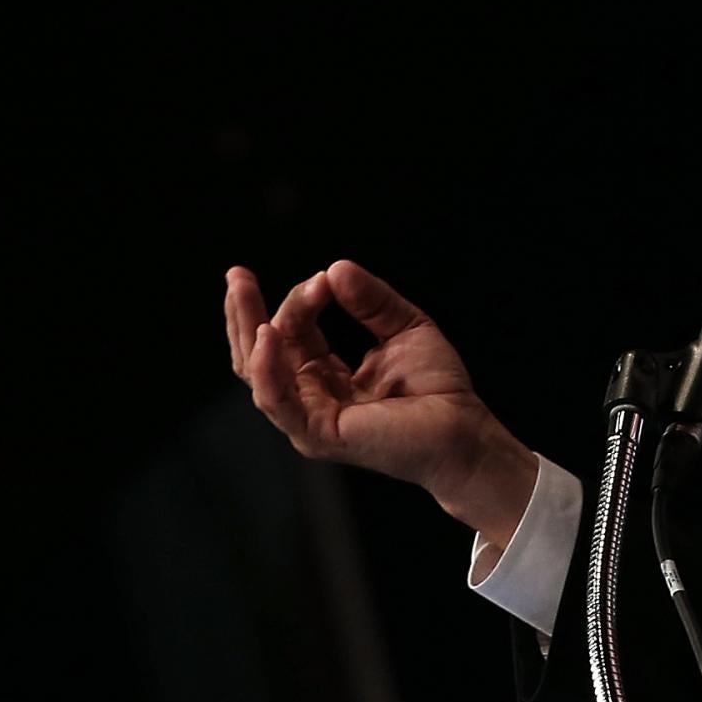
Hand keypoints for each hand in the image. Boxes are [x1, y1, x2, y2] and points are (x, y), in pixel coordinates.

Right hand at [223, 260, 536, 545]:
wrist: (464, 430)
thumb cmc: (439, 388)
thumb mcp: (404, 327)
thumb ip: (371, 300)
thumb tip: (335, 268)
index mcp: (325, 376)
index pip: (291, 333)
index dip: (300, 301)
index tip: (325, 277)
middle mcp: (310, 398)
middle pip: (260, 353)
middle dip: (244, 312)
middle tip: (236, 275)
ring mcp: (309, 418)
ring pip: (258, 374)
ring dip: (248, 328)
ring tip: (244, 291)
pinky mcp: (318, 434)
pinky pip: (278, 401)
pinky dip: (266, 368)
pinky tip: (266, 335)